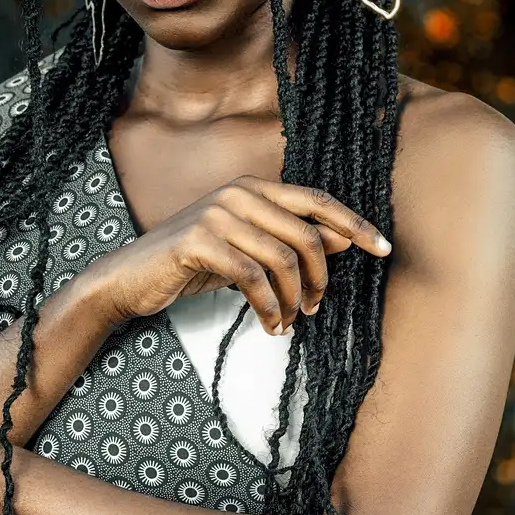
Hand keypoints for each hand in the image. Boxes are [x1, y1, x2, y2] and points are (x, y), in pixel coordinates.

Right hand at [86, 176, 391, 336]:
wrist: (130, 277)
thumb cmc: (194, 263)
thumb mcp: (249, 250)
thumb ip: (291, 241)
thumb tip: (347, 240)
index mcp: (254, 187)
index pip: (317, 201)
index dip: (354, 225)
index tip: (383, 249)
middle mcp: (238, 193)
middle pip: (307, 235)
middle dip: (320, 279)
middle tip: (314, 309)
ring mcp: (217, 214)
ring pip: (283, 260)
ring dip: (294, 300)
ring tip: (288, 322)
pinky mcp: (199, 242)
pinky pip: (252, 278)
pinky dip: (269, 308)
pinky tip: (270, 327)